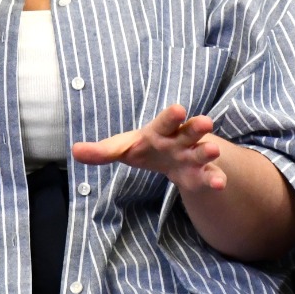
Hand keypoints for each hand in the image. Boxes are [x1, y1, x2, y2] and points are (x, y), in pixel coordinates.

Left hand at [71, 105, 225, 191]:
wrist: (169, 159)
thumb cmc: (145, 148)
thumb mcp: (123, 148)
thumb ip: (102, 151)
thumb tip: (74, 151)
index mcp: (160, 131)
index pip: (165, 121)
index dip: (171, 116)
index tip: (178, 109)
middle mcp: (180, 140)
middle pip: (189, 131)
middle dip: (196, 127)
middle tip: (205, 122)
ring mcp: (192, 157)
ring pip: (201, 152)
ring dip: (207, 152)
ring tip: (212, 151)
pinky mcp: (199, 175)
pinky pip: (208, 176)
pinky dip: (214, 180)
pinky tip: (220, 184)